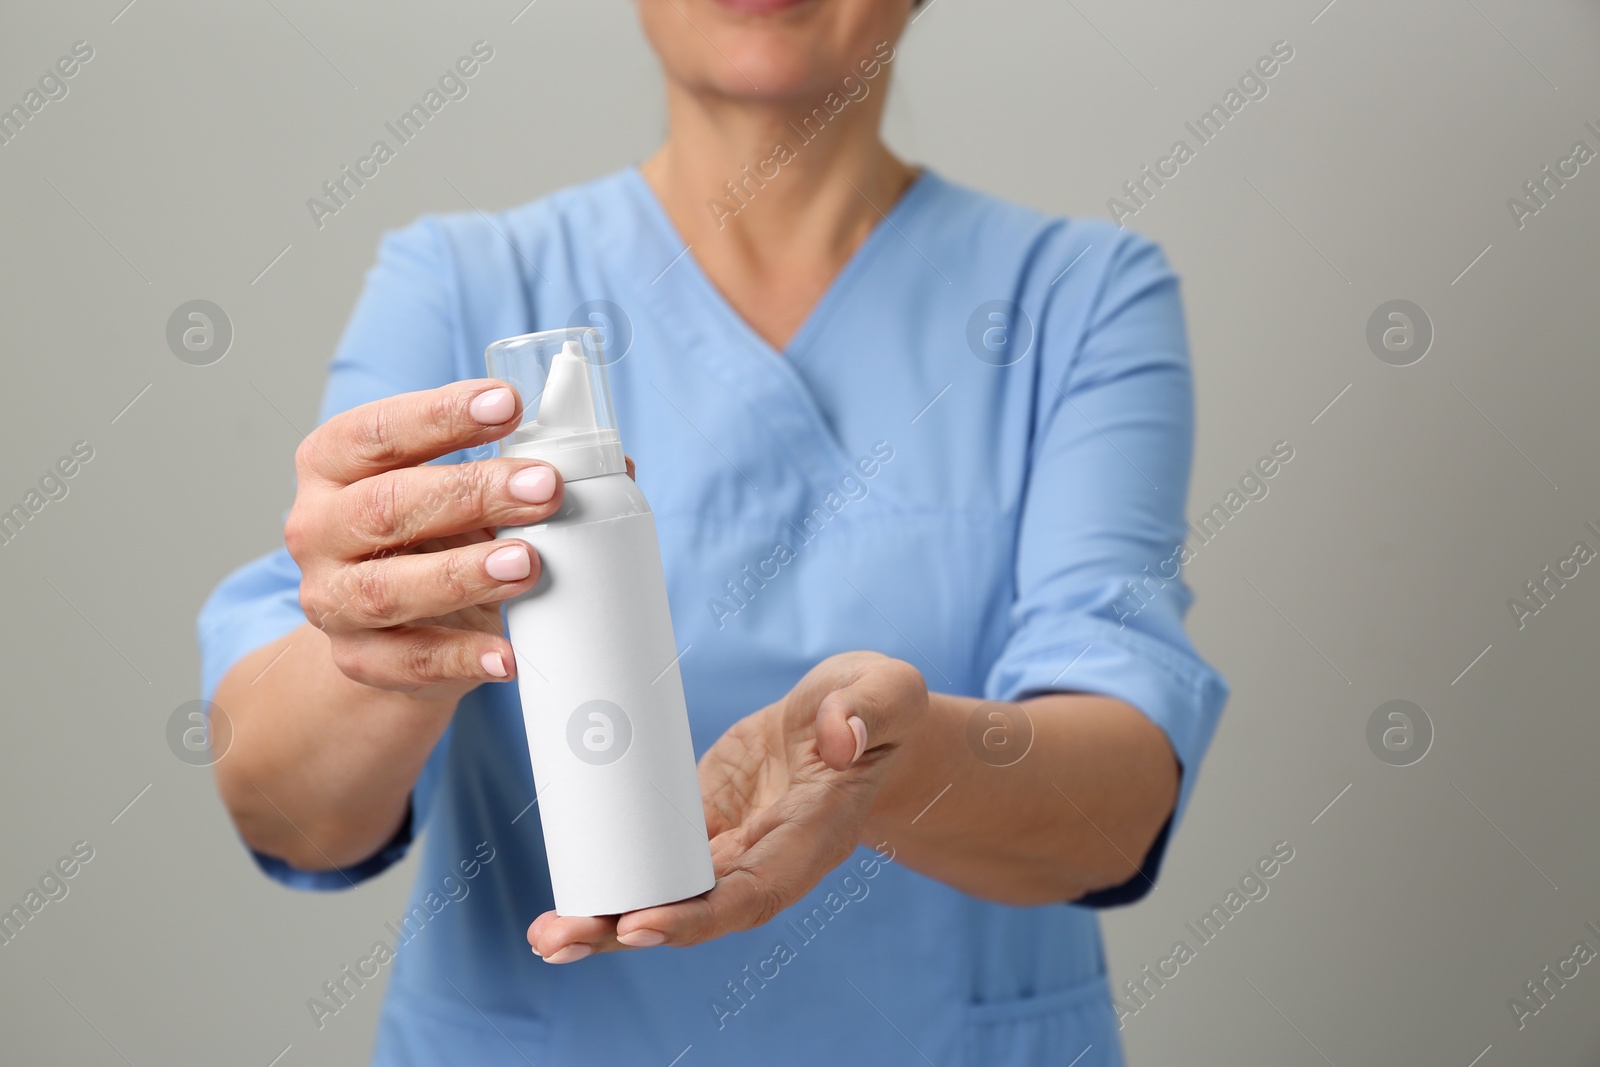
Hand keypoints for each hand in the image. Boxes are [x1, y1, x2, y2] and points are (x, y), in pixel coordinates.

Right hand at [285, 379, 565, 696]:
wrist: (393, 628)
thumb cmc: (433, 537)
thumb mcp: (460, 493)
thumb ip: (521, 468)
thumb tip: (617, 464)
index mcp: (333, 465)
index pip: (376, 431)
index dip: (439, 415)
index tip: (508, 403)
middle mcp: (317, 528)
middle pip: (386, 506)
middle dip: (471, 493)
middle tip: (545, 488)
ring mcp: (333, 600)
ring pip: (389, 588)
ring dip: (462, 575)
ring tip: (528, 564)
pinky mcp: (362, 661)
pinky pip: (409, 662)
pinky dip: (462, 658)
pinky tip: (507, 655)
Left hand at [527, 652, 927, 962]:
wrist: (852, 715)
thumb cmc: (877, 707)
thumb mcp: (886, 692)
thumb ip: (869, 708)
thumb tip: (837, 734)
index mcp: (808, 841)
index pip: (751, 894)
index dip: (696, 916)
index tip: (641, 923)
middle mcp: (763, 860)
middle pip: (692, 913)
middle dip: (625, 931)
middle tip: (559, 940)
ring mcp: (727, 847)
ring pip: (663, 895)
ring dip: (605, 919)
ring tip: (546, 934)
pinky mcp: (698, 823)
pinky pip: (650, 859)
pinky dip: (609, 879)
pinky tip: (562, 897)